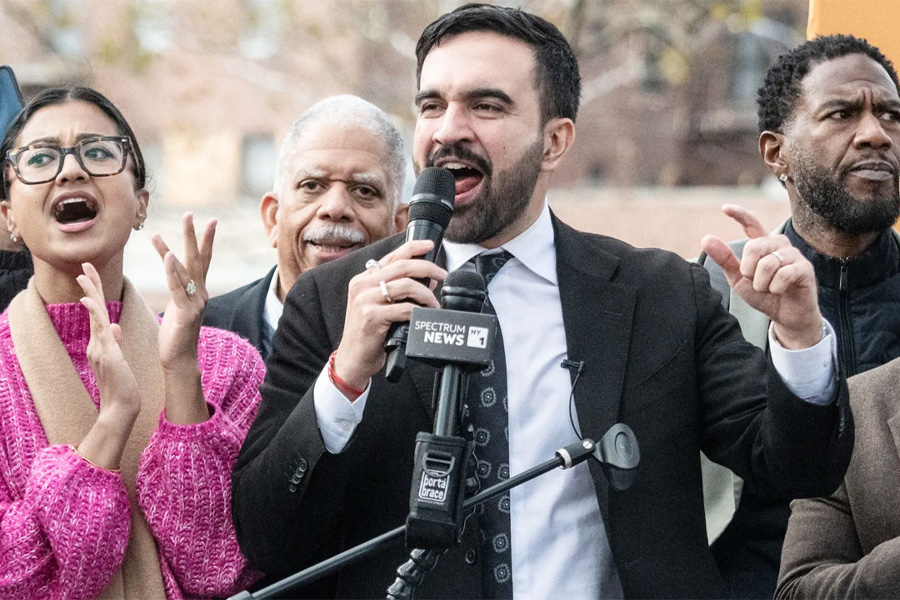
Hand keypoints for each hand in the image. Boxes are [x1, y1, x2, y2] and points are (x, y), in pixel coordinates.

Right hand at [74, 262, 139, 469]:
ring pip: (94, 315)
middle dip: (89, 285)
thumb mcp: (118, 360)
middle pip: (92, 308)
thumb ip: (113, 342)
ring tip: (85, 275)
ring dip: (90, 294)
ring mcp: (99, 348)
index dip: (95, 293)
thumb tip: (114, 327)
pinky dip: (95, 315)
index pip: (98, 312)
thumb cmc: (122, 385)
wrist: (121, 407)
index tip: (92, 275)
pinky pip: (100, 330)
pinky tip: (89, 301)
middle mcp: (96, 343)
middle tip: (84, 264)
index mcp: (101, 343)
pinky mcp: (107, 354)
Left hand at [151, 212, 214, 423]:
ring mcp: (195, 303)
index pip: (202, 261)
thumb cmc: (176, 336)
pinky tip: (166, 257)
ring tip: (157, 234)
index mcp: (198, 292)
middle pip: (198, 259)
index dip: (205, 240)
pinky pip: (178, 288)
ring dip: (172, 251)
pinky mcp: (186, 313)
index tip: (208, 220)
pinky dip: (172, 272)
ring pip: (184, 271)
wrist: (180, 360)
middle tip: (190, 214)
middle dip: (194, 236)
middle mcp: (200, 294)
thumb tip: (176, 276)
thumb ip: (179, 290)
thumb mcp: (177, 307)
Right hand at [333, 239, 446, 392]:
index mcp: (364, 279)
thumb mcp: (381, 306)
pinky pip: (404, 308)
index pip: (392, 256)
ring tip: (433, 305)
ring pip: (406, 285)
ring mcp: (365, 300)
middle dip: (427, 268)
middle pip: (402, 266)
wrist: (353, 359)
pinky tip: (423, 317)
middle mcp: (362, 285)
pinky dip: (419, 311)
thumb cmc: (369, 333)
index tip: (430, 245)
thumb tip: (428, 279)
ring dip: (426, 295)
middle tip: (443, 275)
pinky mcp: (372, 317)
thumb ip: (400, 290)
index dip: (413, 247)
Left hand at [701, 204, 822, 348]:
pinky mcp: (805, 268)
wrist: (786, 316)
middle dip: (749, 270)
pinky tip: (781, 291)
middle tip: (756, 282)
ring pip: (768, 263)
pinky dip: (775, 288)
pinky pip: (783, 274)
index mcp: (763, 245)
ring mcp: (794, 255)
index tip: (725, 208)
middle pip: (754, 247)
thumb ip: (725, 259)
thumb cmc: (764, 296)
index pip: (752, 224)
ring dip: (762, 283)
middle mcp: (779, 244)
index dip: (740, 214)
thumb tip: (706, 238)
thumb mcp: (739, 279)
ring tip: (769, 289)